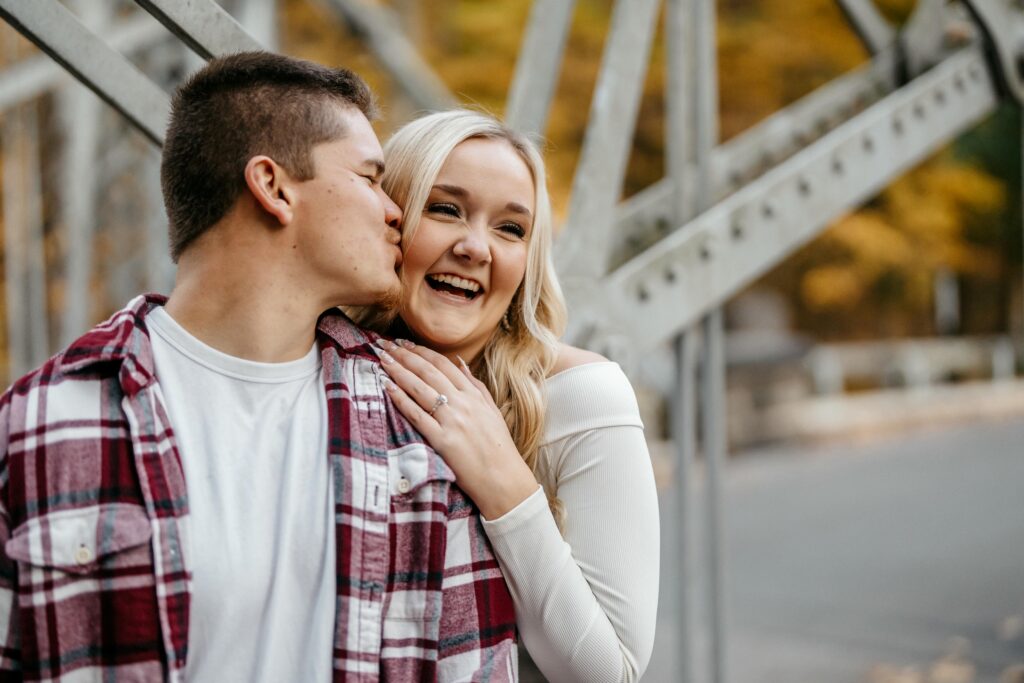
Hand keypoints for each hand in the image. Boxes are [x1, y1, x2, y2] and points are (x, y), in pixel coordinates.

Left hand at [372, 338, 538, 519]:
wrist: (503, 478)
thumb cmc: (498, 446)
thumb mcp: (491, 410)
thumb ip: (476, 384)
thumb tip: (460, 361)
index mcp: (473, 394)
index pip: (443, 364)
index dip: (421, 350)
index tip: (404, 343)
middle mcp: (462, 403)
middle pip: (427, 371)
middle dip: (404, 355)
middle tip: (384, 345)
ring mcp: (451, 421)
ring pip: (419, 388)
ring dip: (398, 371)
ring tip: (381, 359)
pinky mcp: (442, 440)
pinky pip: (416, 415)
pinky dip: (400, 399)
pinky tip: (386, 386)